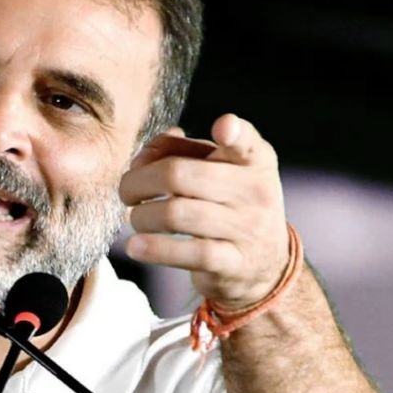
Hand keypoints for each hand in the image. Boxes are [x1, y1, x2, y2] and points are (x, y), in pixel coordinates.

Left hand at [119, 114, 289, 308]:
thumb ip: (178, 150)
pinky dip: (154, 249)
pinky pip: (189, 253)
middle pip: (180, 175)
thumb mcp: (215, 170)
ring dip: (142, 217)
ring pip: (176, 214)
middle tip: (128, 192)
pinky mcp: (234, 263)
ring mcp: (247, 228)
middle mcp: (255, 190)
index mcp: (253, 159)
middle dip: (139, 182)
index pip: (246, 141)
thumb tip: (143, 156)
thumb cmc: (228, 205)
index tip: (223, 127)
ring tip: (137, 218)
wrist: (264, 264)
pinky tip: (135, 246)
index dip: (235, 132)